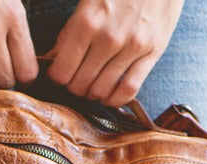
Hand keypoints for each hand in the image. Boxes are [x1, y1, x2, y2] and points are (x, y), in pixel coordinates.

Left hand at [46, 0, 184, 106]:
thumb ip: (70, 29)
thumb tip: (54, 57)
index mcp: (87, 21)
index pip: (61, 72)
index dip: (57, 76)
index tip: (61, 72)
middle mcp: (108, 38)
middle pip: (79, 85)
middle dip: (74, 86)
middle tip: (77, 78)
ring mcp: (132, 47)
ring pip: (101, 91)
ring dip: (93, 94)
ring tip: (93, 84)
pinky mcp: (152, 52)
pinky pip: (130, 89)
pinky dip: (116, 99)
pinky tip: (110, 95)